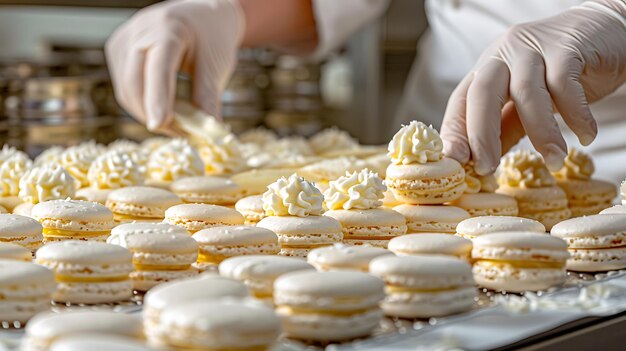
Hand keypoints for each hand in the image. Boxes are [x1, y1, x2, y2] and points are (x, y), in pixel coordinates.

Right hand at [105, 0, 243, 134]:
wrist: (202, 16)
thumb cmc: (212, 38)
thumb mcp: (217, 65)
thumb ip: (208, 97)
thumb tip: (208, 131)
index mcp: (168, 28)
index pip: (158, 66)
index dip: (158, 97)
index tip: (160, 124)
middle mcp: (140, 30)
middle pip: (135, 80)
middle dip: (153, 113)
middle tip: (179, 134)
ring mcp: (124, 39)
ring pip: (126, 89)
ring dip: (146, 114)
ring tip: (175, 126)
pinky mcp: (117, 50)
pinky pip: (124, 87)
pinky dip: (141, 105)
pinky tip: (161, 112)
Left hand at [441, 0, 625, 174]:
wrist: (607, 32)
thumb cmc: (562, 74)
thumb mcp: (527, 104)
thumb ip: (506, 128)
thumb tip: (481, 164)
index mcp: (487, 71)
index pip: (460, 103)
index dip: (454, 133)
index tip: (453, 163)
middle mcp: (503, 55)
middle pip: (482, 94)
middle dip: (481, 134)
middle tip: (486, 167)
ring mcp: (533, 48)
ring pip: (526, 92)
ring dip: (540, 133)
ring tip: (554, 161)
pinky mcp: (566, 46)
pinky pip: (565, 85)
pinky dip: (575, 114)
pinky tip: (585, 136)